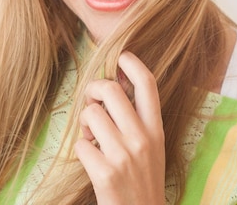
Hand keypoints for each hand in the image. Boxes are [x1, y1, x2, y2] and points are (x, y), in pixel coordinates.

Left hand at [74, 51, 164, 204]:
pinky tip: (91, 160)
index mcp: (156, 129)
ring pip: (90, 114)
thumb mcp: (151, 146)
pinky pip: (80, 145)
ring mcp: (124, 156)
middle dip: (93, 89)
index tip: (120, 57)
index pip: (147, 83)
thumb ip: (137, 118)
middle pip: (110, 89)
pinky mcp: (105, 173)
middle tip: (91, 102)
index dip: (132, 62)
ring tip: (92, 137)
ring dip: (84, 123)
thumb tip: (116, 83)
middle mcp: (142, 139)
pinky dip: (81, 150)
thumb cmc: (142, 179)